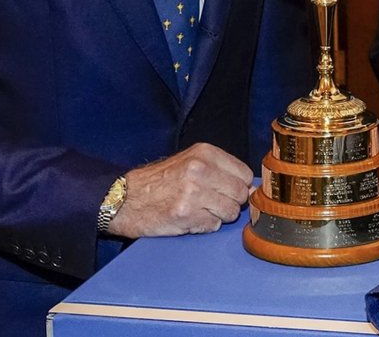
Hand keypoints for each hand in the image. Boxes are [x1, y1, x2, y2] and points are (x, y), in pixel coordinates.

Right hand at [107, 142, 252, 237]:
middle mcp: (200, 170)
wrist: (125, 198)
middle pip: (241, 194)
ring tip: (199, 210)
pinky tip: (190, 219)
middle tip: (212, 203)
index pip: (245, 174)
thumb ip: (220, 171)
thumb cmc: (159, 182)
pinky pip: (213, 225)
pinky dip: (204, 226)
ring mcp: (193, 193)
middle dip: (231, 203)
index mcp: (204, 153)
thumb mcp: (190, 162)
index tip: (228, 191)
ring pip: (230, 212)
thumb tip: (252, 189)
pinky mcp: (185, 215)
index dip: (239, 186)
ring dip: (218, 216)